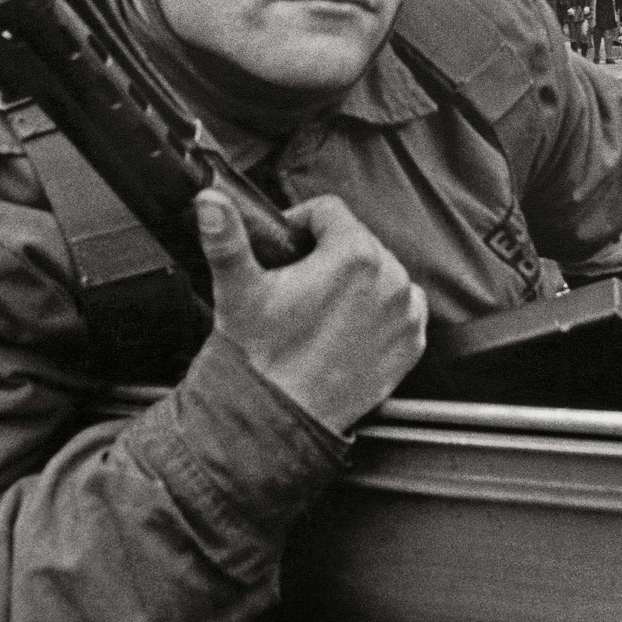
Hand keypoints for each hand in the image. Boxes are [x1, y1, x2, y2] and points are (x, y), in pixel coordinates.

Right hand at [194, 190, 427, 434]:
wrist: (278, 420)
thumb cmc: (260, 356)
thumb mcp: (237, 289)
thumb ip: (227, 237)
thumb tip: (210, 201)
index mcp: (353, 254)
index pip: (328, 211)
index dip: (300, 223)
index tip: (285, 245)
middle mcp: (389, 278)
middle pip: (356, 240)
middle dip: (327, 254)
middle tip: (298, 283)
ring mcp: (403, 312)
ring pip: (379, 271)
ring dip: (355, 280)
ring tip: (321, 306)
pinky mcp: (410, 343)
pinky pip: (400, 307)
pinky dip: (379, 310)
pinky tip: (347, 327)